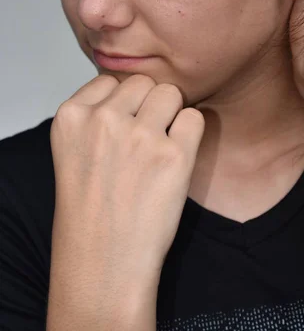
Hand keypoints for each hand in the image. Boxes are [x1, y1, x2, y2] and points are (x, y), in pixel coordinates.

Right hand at [49, 74, 204, 318]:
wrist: (104, 263)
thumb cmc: (91, 209)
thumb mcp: (75, 149)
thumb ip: (97, 114)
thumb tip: (138, 87)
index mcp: (71, 115)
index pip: (111, 78)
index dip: (122, 103)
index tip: (120, 131)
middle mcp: (103, 119)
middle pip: (143, 82)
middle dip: (147, 105)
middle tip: (142, 142)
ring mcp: (140, 135)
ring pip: (170, 93)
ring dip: (170, 115)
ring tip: (158, 149)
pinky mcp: (174, 155)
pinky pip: (194, 117)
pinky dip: (190, 135)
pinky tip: (174, 160)